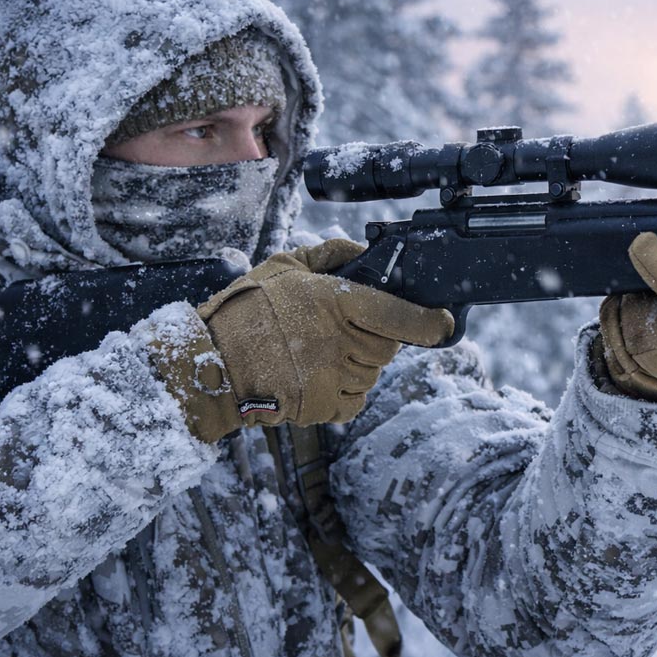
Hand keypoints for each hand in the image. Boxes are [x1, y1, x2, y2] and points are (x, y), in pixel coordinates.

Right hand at [154, 239, 452, 439]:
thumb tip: (365, 249)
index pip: (398, 314)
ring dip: (357, 365)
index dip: (428, 321)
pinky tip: (316, 376)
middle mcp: (341, 342)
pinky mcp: (323, 407)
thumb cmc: (246, 311)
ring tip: (317, 353)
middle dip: (374, 338)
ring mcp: (334, 378)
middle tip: (339, 331)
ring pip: (372, 374)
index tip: (444, 323)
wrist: (212, 365)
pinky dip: (345, 391)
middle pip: (387, 346)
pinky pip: (354, 401)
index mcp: (336, 302)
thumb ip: (330, 254)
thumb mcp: (284, 265)